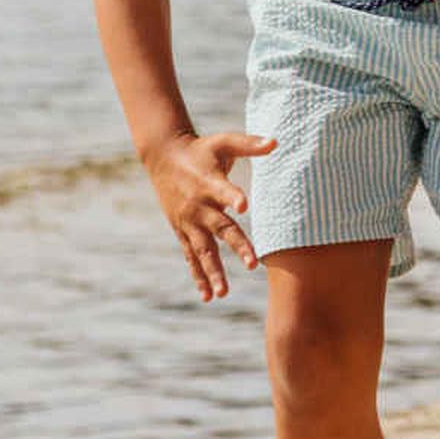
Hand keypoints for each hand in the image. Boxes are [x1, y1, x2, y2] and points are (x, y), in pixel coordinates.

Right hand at [143, 128, 274, 300]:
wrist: (163, 157)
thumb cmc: (201, 150)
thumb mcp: (223, 142)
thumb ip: (249, 144)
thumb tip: (276, 142)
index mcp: (210, 183)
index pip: (223, 191)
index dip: (233, 196)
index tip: (245, 205)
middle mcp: (199, 206)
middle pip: (219, 228)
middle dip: (236, 245)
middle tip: (252, 264)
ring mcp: (189, 221)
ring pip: (203, 250)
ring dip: (213, 271)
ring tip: (223, 293)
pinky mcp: (183, 231)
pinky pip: (191, 256)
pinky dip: (198, 275)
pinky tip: (208, 296)